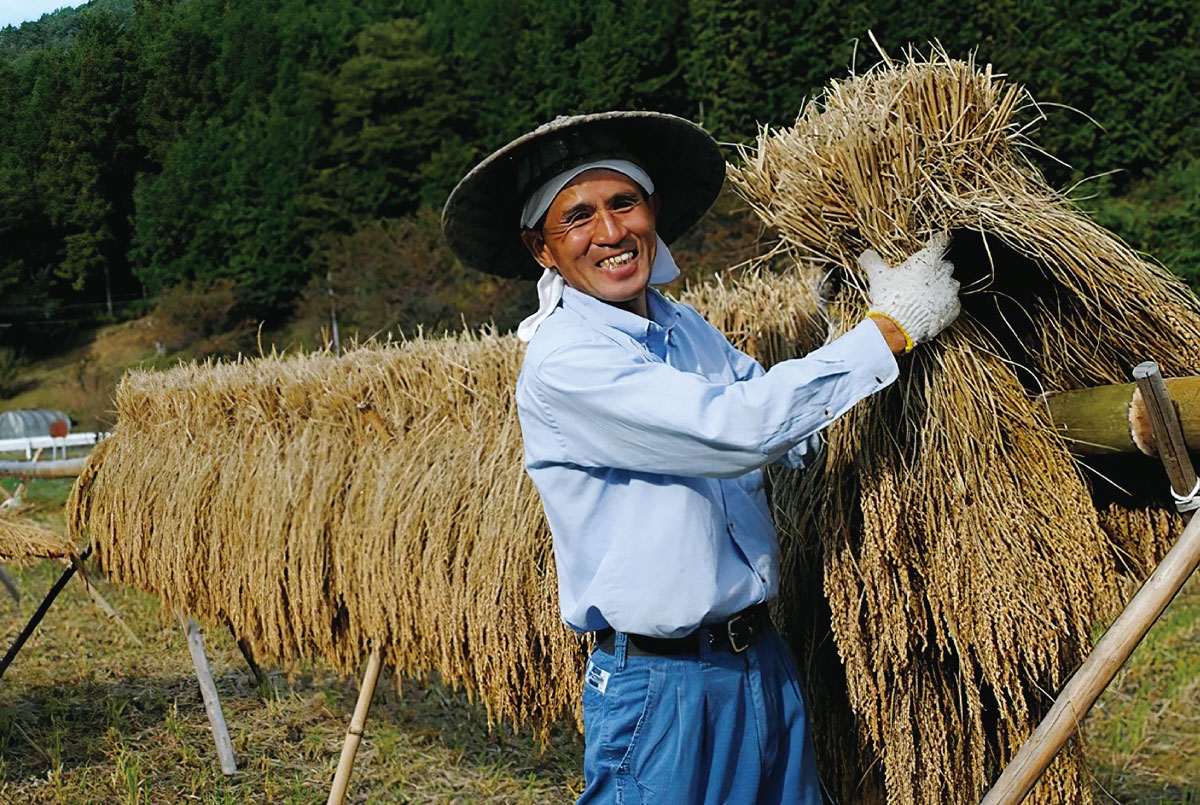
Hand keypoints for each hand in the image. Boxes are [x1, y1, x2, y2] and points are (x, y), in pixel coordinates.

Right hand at [860, 232, 959, 351]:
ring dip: (940, 288)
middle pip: (945, 264)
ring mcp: (951, 290)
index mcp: (928, 258)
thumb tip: (865, 254)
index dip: (937, 243)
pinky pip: (952, 303)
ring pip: (949, 284)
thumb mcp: (877, 276)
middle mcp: (945, 271)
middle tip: (919, 280)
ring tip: (923, 298)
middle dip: (935, 270)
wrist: (898, 327)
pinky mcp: (954, 308)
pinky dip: (943, 305)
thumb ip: (872, 260)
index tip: (932, 247)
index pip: (942, 241)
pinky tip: (929, 309)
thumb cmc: (889, 297)